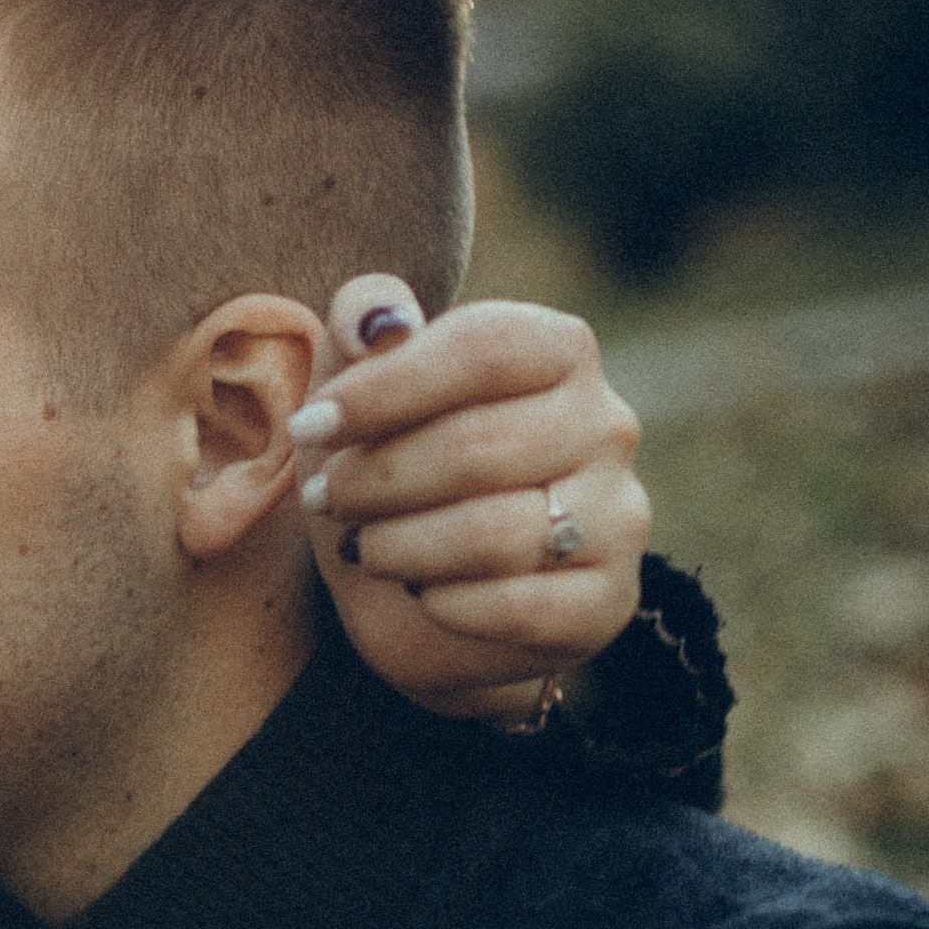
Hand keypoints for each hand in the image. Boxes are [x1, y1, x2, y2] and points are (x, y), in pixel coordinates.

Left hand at [290, 276, 646, 722]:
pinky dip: (443, 605)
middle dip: (376, 479)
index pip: (483, 347)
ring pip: (494, 535)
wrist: (414, 589)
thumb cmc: (388, 464)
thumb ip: (361, 320)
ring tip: (363, 545)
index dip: (384, 388)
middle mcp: (605, 424)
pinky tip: (419, 593)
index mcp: (556, 350)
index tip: (311, 426)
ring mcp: (617, 516)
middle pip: (478, 446)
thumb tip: (378, 322)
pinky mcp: (606, 601)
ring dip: (399, 546)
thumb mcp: (355, 385)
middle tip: (326, 498)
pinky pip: (516, 608)